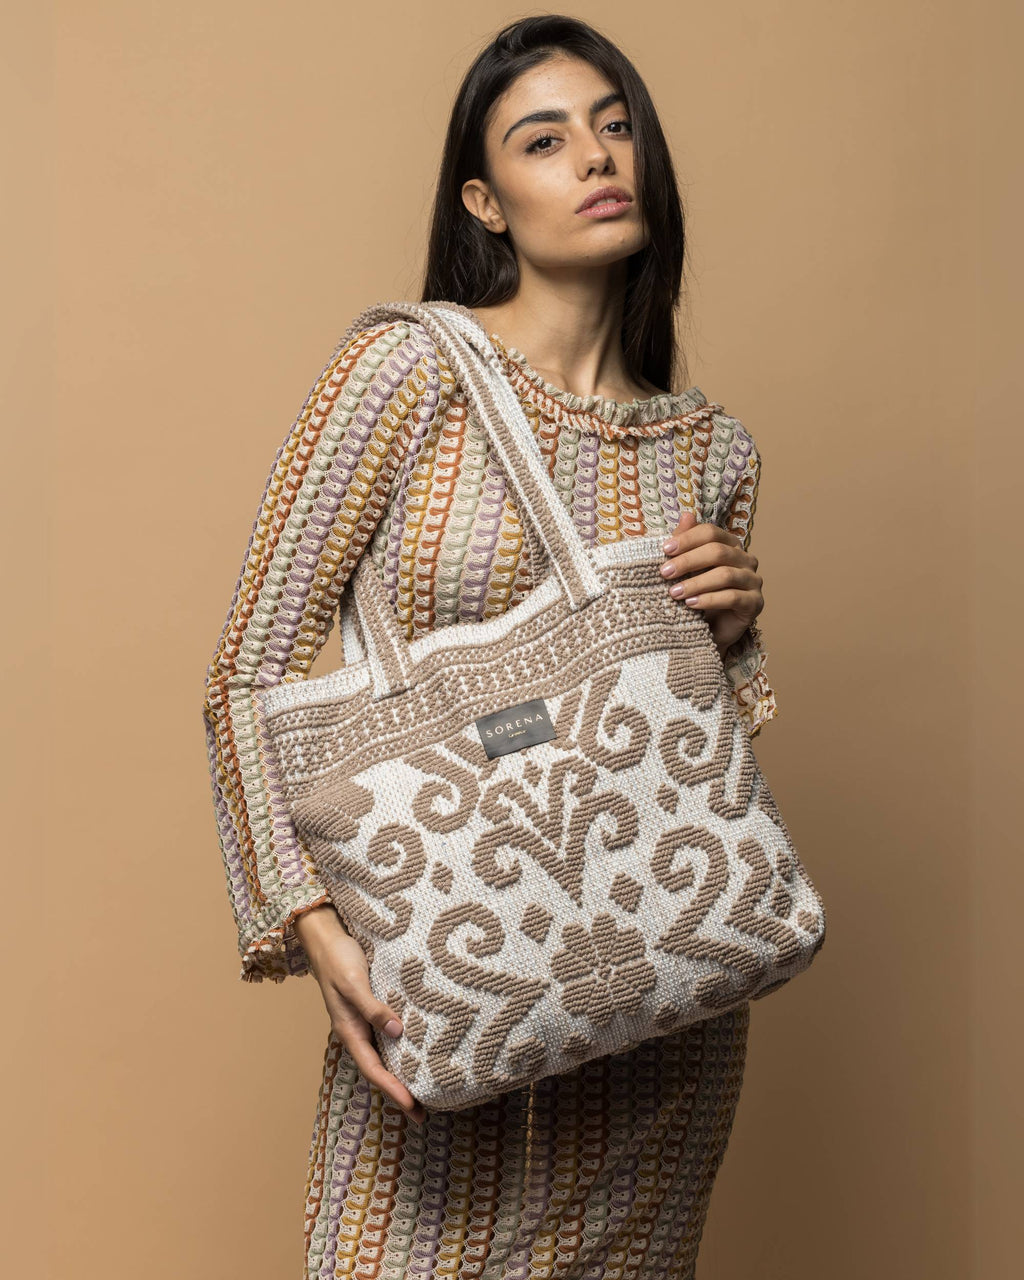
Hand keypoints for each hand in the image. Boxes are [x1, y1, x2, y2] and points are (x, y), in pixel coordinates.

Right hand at [293, 904, 426, 1125]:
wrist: (326, 939)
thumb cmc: (338, 959)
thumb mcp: (354, 982)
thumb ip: (373, 1007)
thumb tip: (397, 1032)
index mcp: (349, 1031)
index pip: (373, 1069)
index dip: (392, 1089)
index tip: (412, 1106)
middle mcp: (357, 1032)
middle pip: (379, 1070)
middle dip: (398, 1093)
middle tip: (421, 1114)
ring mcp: (363, 1023)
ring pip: (384, 1056)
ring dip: (400, 1075)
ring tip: (423, 1091)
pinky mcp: (371, 1010)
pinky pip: (387, 1038)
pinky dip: (400, 1051)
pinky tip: (415, 1053)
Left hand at [660, 510, 763, 653]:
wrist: (710, 630)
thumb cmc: (698, 595)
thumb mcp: (687, 569)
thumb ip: (687, 543)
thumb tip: (686, 515)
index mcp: (730, 546)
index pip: (711, 533)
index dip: (688, 539)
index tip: (665, 550)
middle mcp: (746, 559)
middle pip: (718, 552)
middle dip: (688, 561)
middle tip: (665, 573)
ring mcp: (753, 581)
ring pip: (725, 575)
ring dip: (696, 583)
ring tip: (674, 593)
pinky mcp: (755, 603)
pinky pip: (733, 597)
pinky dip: (709, 599)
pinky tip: (691, 604)